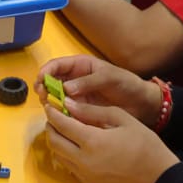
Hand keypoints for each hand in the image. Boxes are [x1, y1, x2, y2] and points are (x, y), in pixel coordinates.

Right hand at [35, 53, 159, 125]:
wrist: (141, 104)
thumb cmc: (127, 84)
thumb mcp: (110, 77)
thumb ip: (88, 81)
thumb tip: (65, 88)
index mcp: (81, 66)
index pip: (57, 65)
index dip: (46, 71)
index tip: (41, 81)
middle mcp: (75, 79)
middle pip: (51, 81)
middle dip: (44, 88)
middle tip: (44, 98)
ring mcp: (76, 96)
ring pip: (55, 97)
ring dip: (49, 101)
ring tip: (51, 108)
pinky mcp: (80, 110)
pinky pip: (64, 110)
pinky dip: (59, 113)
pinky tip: (59, 117)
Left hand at [44, 101, 176, 182]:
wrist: (157, 177)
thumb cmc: (143, 143)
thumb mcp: (121, 118)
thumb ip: (92, 111)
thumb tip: (68, 104)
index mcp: (92, 141)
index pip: (61, 125)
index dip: (53, 113)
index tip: (50, 105)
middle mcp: (83, 161)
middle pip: (54, 141)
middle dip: (51, 127)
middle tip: (55, 116)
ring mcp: (84, 175)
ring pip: (58, 156)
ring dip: (57, 141)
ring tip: (65, 130)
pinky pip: (68, 167)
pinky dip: (66, 154)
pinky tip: (77, 146)